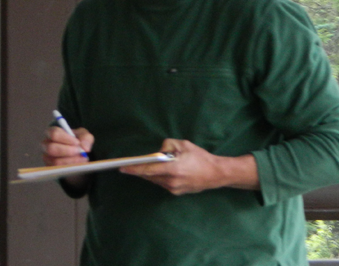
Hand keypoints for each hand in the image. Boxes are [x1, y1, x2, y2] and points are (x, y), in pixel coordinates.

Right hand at [41, 126, 92, 166]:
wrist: (77, 154)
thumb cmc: (77, 141)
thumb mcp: (84, 136)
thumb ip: (85, 138)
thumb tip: (84, 148)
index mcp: (51, 133)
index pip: (54, 134)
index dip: (65, 138)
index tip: (77, 142)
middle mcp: (46, 145)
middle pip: (51, 148)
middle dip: (67, 151)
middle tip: (79, 151)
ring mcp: (47, 158)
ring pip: (55, 161)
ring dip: (71, 161)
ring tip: (82, 158)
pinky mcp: (50, 168)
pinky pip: (58, 170)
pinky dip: (70, 168)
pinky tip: (79, 164)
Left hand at [119, 139, 258, 194]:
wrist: (216, 174)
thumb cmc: (200, 157)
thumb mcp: (184, 144)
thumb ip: (168, 145)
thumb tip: (158, 152)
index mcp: (172, 169)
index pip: (148, 170)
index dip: (133, 170)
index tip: (122, 168)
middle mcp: (171, 181)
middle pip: (149, 176)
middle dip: (139, 171)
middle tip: (129, 166)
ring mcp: (174, 189)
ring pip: (155, 181)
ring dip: (149, 174)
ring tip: (145, 167)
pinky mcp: (176, 192)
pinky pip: (162, 184)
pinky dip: (158, 177)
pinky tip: (160, 172)